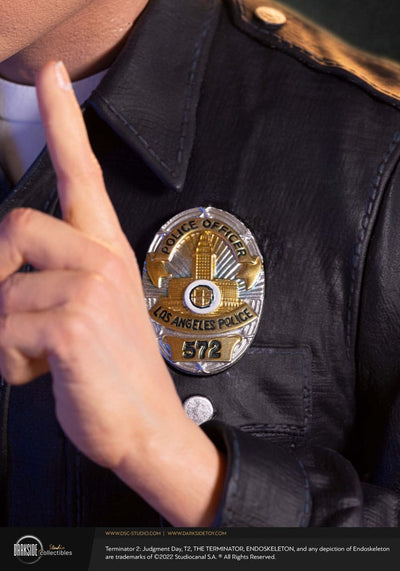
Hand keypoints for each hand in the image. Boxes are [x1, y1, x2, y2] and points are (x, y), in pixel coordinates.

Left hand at [0, 61, 225, 525]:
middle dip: (1, 275)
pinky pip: (4, 329)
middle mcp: (101, 260)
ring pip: (2, 290)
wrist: (147, 425)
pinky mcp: (72, 323)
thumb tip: (8, 272)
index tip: (53, 75)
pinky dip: (10, 362)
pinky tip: (44, 372)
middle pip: (14, 227)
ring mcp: (90, 289)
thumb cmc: (114, 369)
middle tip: (22, 317)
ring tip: (43, 356)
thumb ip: (56, 275)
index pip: (82, 174)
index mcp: (105, 252)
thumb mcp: (90, 311)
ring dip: (8, 334)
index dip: (65, 122)